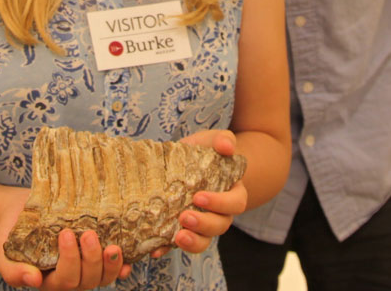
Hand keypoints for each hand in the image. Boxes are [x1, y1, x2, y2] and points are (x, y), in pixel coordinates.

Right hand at [0, 190, 131, 288]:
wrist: (23, 211)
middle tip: (88, 234)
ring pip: (104, 277)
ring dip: (111, 263)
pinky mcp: (97, 256)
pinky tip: (129, 257)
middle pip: (88, 280)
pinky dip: (123, 266)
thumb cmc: (12, 233)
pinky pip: (114, 269)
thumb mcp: (3, 254)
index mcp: (49, 282)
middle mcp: (70, 279)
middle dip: (91, 259)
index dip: (70, 261)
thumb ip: (13, 272)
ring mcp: (86, 269)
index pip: (65, 280)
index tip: (65, 234)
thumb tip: (34, 281)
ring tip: (112, 245)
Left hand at [167, 129, 246, 254]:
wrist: (187, 158)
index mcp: (232, 193)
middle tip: (184, 217)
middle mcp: (220, 213)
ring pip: (203, 240)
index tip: (199, 196)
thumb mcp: (215, 140)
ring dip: (192, 242)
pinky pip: (177, 245)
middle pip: (219, 226)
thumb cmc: (207, 150)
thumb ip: (224, 139)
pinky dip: (167, 249)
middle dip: (203, 225)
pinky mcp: (182, 229)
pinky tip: (156, 249)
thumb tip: (227, 147)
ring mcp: (202, 224)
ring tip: (176, 238)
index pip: (235, 203)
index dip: (220, 203)